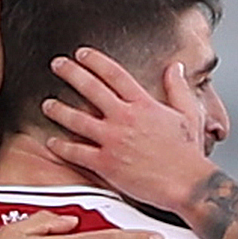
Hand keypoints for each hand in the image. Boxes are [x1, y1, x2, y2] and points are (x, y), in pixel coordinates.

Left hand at [40, 48, 216, 215]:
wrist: (188, 184)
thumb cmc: (188, 154)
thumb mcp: (189, 113)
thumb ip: (178, 88)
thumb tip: (175, 68)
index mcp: (143, 104)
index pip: (113, 73)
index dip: (94, 60)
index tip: (82, 53)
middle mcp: (125, 118)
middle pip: (91, 88)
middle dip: (70, 72)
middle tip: (57, 65)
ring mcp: (113, 141)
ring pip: (77, 119)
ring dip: (59, 109)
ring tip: (48, 104)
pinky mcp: (106, 164)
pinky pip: (77, 152)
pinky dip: (62, 146)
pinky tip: (52, 142)